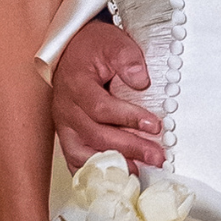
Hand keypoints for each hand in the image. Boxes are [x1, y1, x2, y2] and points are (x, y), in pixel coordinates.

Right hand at [52, 18, 164, 169]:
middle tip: (156, 156)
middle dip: (129, 147)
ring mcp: (64, 125)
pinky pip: (75, 160)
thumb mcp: (114, 43)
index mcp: (77, 85)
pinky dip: (94, 172)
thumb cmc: (94, 48)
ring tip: (140, 171)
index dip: (129, 118)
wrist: (73, 50)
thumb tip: (142, 81)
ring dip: (113, 164)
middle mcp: (66, 109)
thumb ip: (128, 59)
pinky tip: (115, 177)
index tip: (155, 125)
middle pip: (96, 135)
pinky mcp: (67, 136)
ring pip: (83, 153)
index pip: (101, 108)